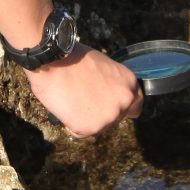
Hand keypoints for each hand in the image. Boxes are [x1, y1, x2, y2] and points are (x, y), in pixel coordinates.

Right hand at [23, 44, 142, 136]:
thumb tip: (106, 95)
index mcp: (129, 84)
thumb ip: (112, 83)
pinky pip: (79, 132)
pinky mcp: (90, 128)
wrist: (54, 61)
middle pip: (115, 118)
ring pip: (97, 126)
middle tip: (83, 100)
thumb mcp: (103, 65)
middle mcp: (124, 102)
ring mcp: (108, 117)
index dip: (121, 107)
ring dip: (85, 118)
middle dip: (101, 113)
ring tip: (72, 99)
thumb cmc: (73, 58)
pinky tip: (65, 106)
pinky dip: (70, 123)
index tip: (111, 107)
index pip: (135, 105)